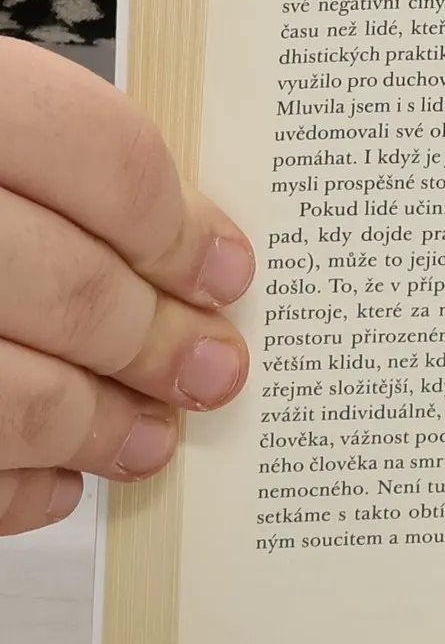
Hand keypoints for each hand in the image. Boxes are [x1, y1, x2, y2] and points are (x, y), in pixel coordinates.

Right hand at [0, 41, 253, 535]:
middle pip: (69, 286)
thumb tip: (189, 258)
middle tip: (209, 369)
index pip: (99, 157)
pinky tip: (51, 479)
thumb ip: (44, 168)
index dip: (177, 227)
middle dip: (157, 342)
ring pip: (13, 394)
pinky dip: (14, 487)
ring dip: (97, 426)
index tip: (225, 271)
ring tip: (146, 436)